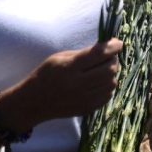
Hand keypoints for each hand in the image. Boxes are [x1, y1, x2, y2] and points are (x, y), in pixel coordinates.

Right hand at [0, 39, 121, 131]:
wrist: (33, 102)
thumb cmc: (46, 75)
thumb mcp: (59, 58)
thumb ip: (83, 53)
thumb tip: (108, 47)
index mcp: (69, 68)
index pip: (99, 54)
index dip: (112, 47)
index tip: (118, 43)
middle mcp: (78, 84)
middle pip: (110, 69)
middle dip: (113, 59)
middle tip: (108, 56)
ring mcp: (84, 99)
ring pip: (111, 82)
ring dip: (111, 73)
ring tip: (101, 69)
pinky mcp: (87, 109)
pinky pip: (108, 95)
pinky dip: (107, 86)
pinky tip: (98, 82)